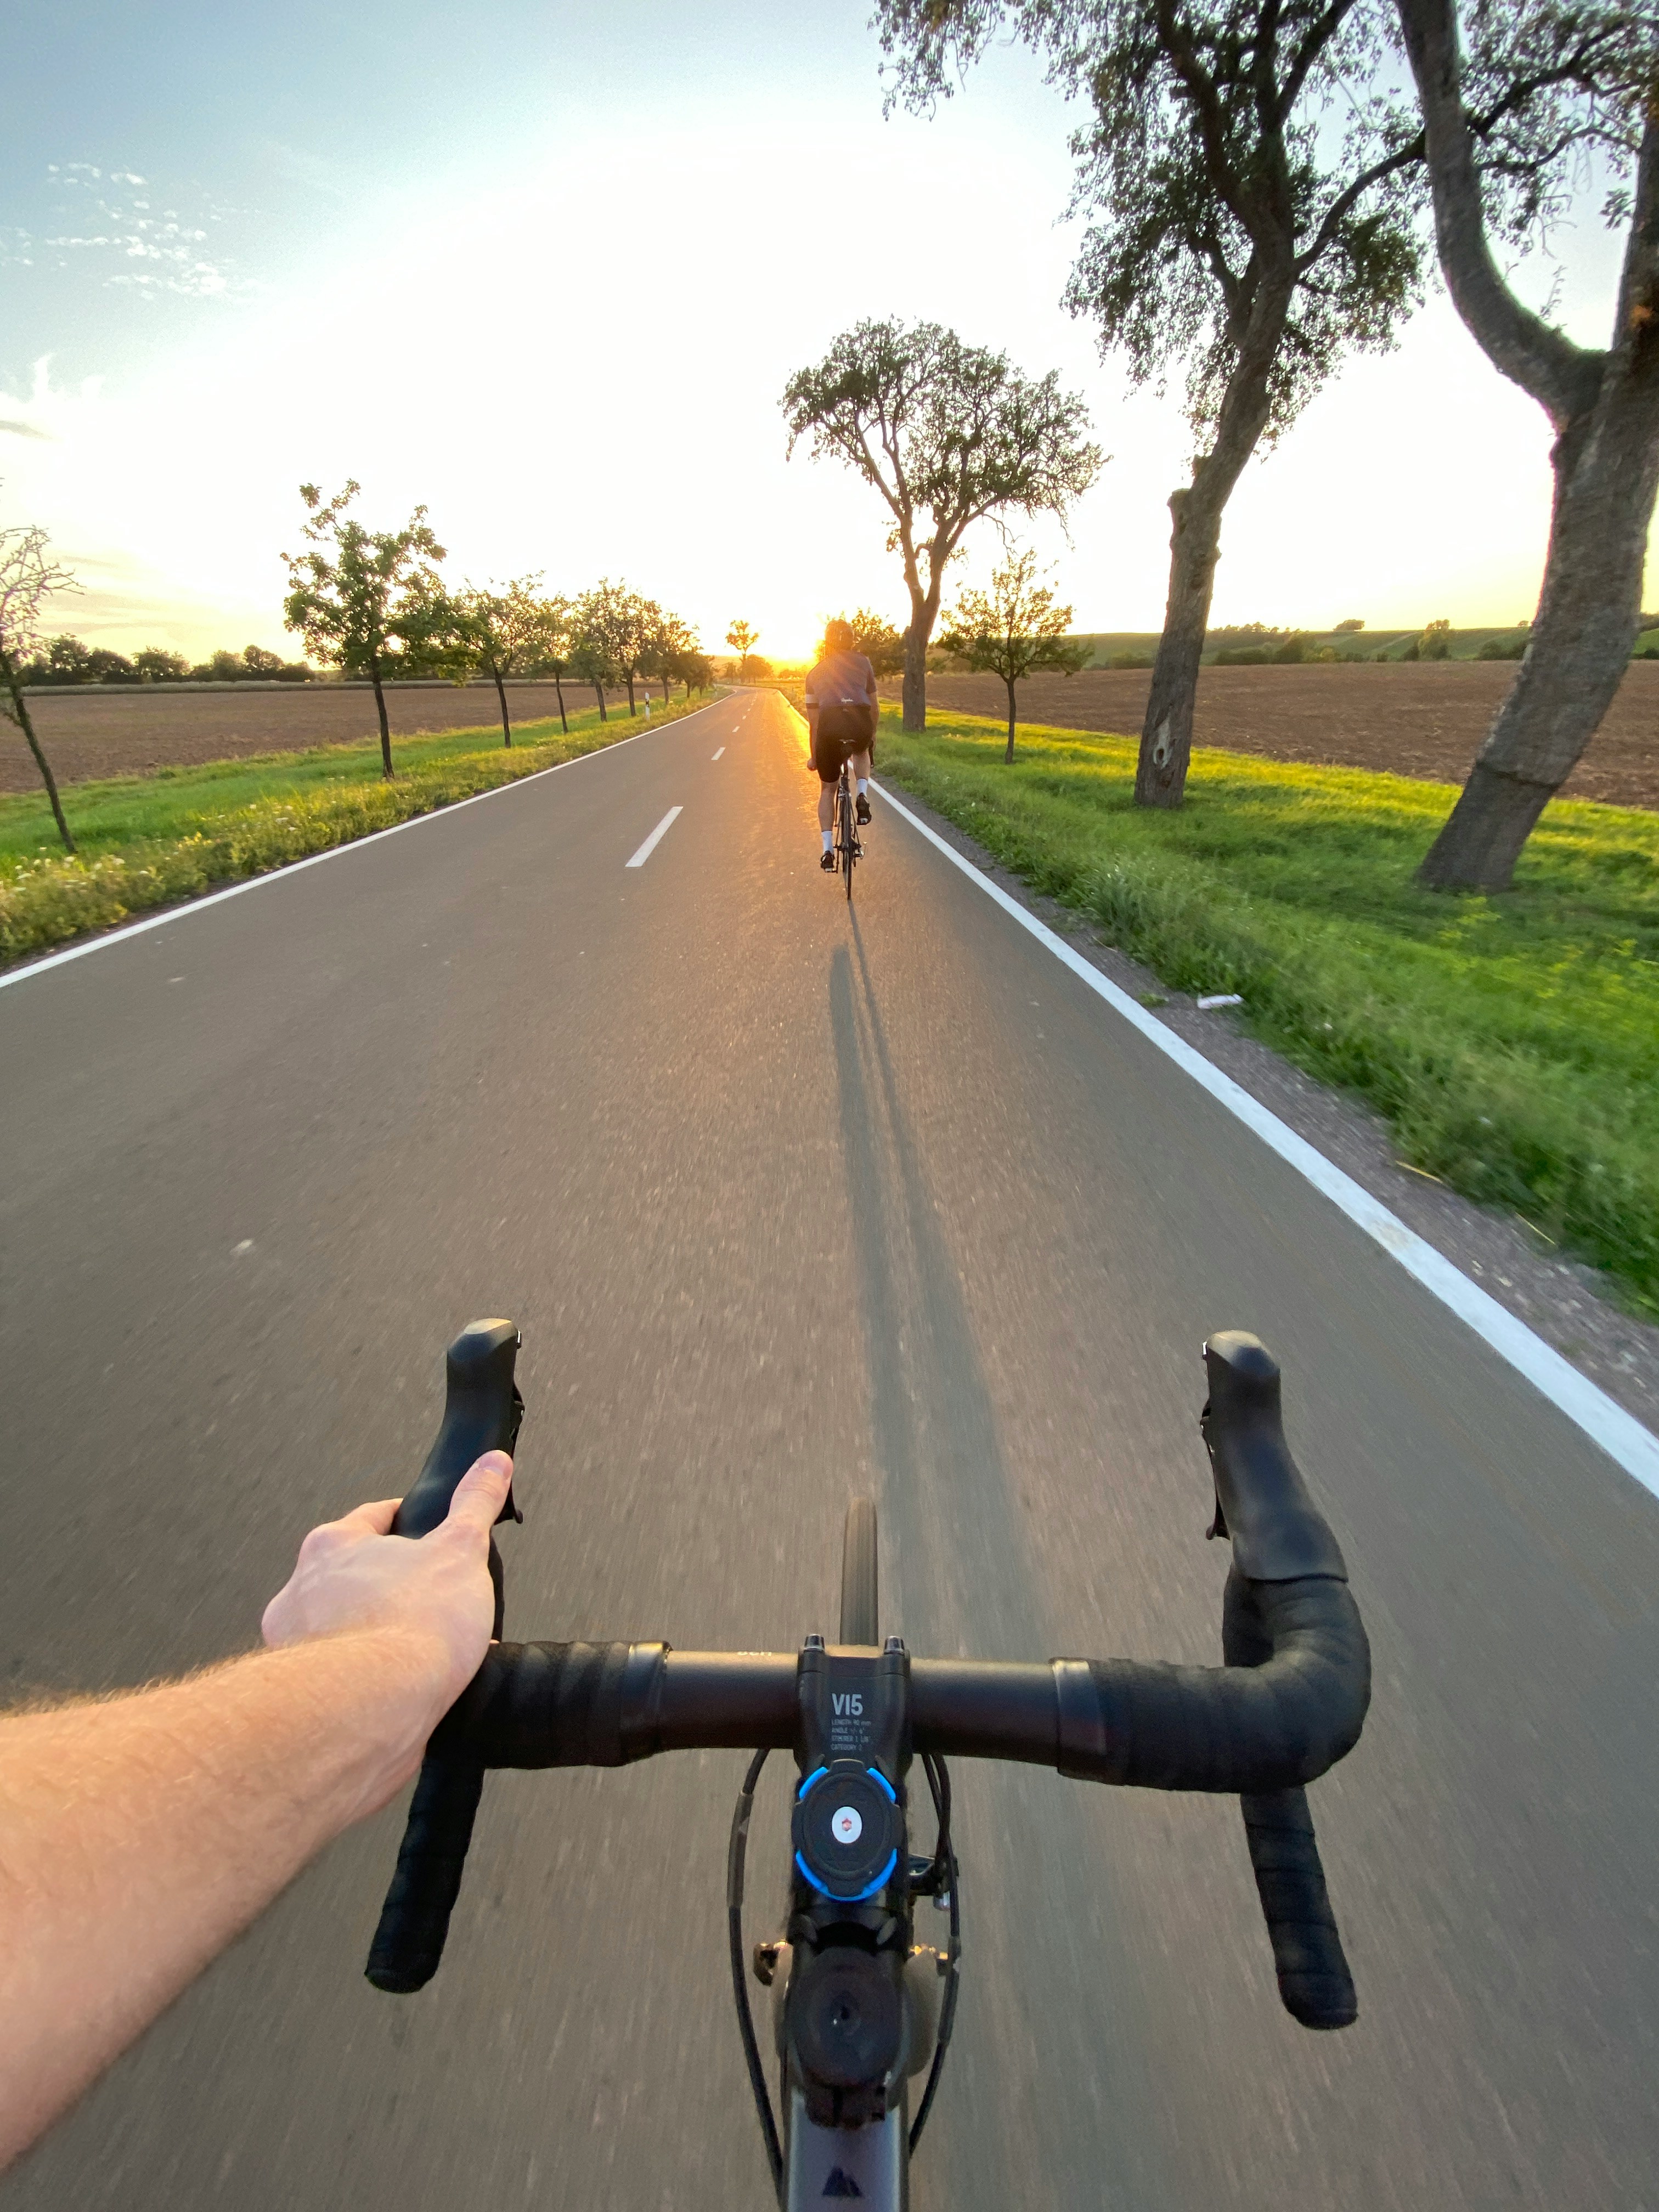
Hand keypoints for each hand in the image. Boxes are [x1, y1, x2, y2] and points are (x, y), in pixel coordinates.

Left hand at [261, 1453, 511, 1718]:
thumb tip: (491, 1466)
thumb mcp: (461, 1550)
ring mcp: (294, 1642)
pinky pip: (340, 1673)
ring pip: (341, 1625)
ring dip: (374, 1632)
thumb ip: (476, 1503)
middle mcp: (301, 1590)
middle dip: (390, 1585)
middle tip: (426, 1598)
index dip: (406, 1524)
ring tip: (417, 1648)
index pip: (372, 1519)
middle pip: (353, 1574)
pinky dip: (367, 1675)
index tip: (423, 1534)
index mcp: (332, 1545)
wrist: (377, 1708)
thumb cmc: (410, 1629)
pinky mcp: (302, 1691)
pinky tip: (402, 1685)